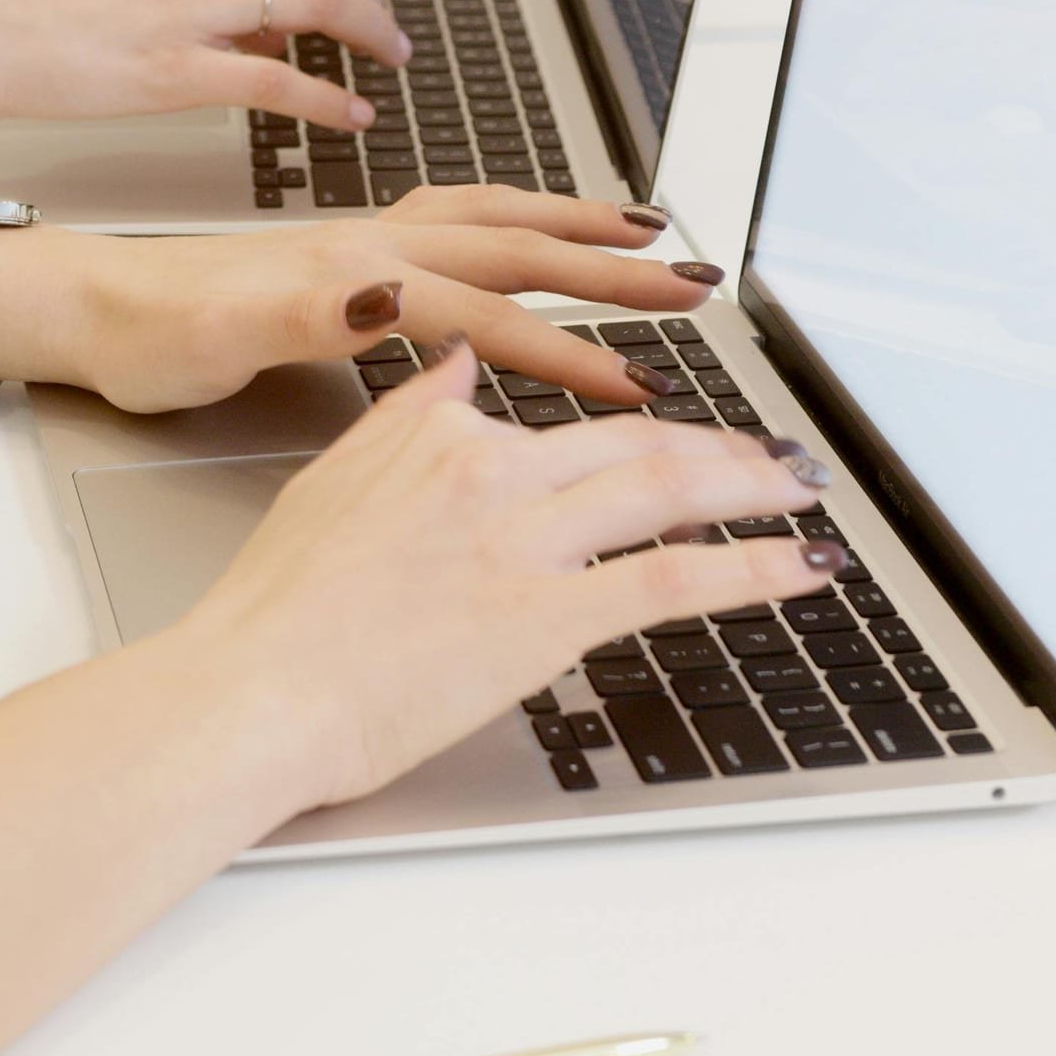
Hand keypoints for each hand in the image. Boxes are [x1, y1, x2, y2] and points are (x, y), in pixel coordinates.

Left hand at [0, 188, 727, 411]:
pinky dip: (515, 224)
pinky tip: (533, 242)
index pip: (487, 313)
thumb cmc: (144, 332)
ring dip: (575, 227)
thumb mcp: (217, 337)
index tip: (636, 380)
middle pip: (513, 247)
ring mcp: (364, 243)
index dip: (566, 347)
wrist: (81, 306)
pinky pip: (459, 226)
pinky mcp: (349, 256)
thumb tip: (391, 298)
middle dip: (609, 264)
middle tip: (691, 281)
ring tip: (646, 232)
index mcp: (354, 273)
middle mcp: (371, 247)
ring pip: (494, 222)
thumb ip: (310, 312)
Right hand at [172, 339, 844, 813]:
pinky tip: (800, 566)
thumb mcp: (329, 481)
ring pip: (667, 487)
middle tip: (772, 457)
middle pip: (637, 440)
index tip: (669, 439)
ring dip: (751, 486)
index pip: (557, 425)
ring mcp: (526, 540)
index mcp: (442, 437)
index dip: (631, 430)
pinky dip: (750, 565)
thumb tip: (451, 367)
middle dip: (721, 447)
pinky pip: (671, 578)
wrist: (253, 689)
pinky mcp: (549, 615)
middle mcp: (493, 471)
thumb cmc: (274, 614)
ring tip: (803, 491)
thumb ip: (403, 418)